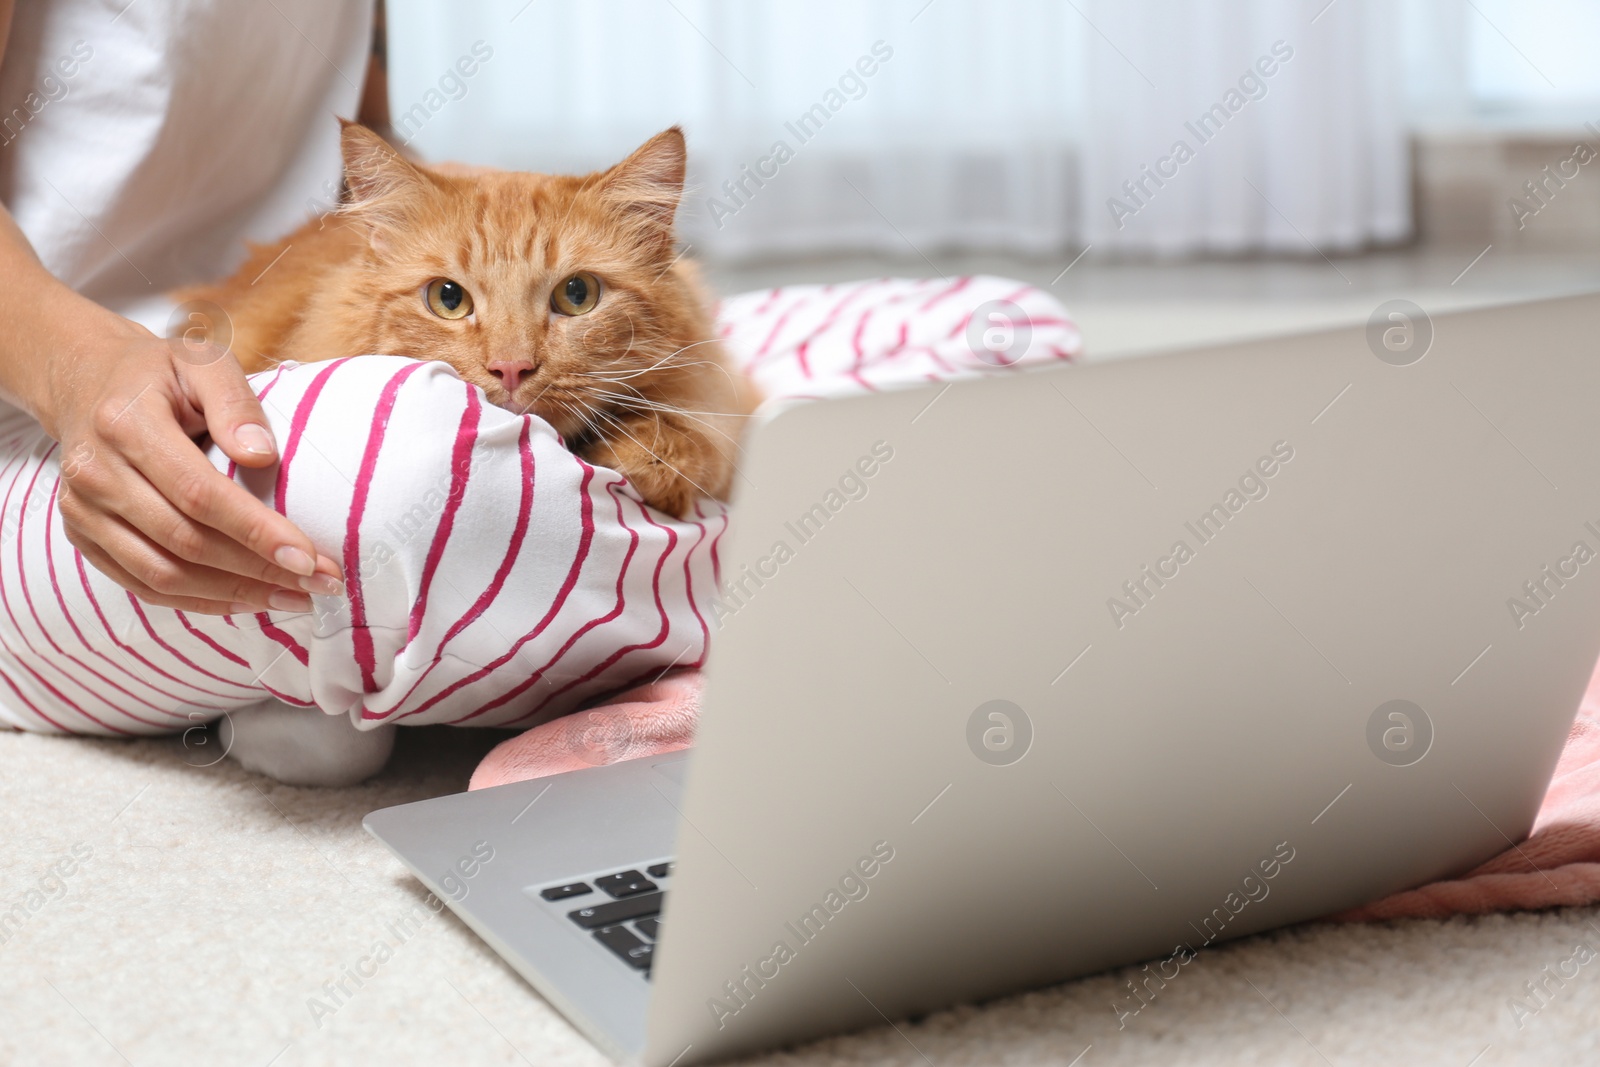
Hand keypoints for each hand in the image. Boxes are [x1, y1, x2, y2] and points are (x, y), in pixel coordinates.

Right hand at [41, 310, 342, 614]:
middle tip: (321, 582)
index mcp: (125, 424)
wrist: (85, 382)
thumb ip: (234, 402)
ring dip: (235, 594)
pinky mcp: (83, 535)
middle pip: (185, 542)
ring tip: (296, 598)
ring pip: (163, 575)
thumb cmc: (159, 373)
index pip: (198, 493)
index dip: (256, 531)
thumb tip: (263, 455)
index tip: (309, 557)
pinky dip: (199, 601)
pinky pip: (142, 585)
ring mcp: (83, 511)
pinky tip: (248, 599)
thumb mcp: (202, 362)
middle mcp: (95, 474)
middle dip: (260, 570)